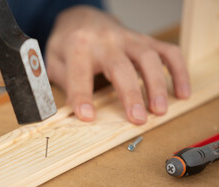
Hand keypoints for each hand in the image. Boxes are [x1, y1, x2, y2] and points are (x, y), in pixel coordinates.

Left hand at [45, 6, 189, 124]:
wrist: (82, 18)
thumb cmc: (68, 43)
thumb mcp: (54, 60)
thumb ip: (62, 82)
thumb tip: (70, 110)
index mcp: (78, 46)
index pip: (79, 74)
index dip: (82, 96)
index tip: (87, 116)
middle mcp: (105, 40)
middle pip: (121, 66)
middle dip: (131, 94)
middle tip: (137, 119)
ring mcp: (127, 38)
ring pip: (148, 57)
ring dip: (157, 84)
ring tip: (159, 110)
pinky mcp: (143, 40)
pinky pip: (166, 51)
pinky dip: (178, 71)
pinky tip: (181, 92)